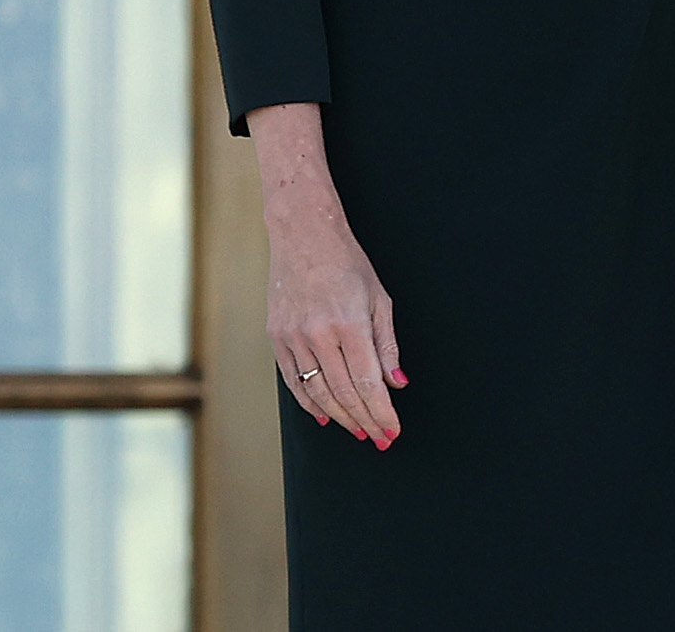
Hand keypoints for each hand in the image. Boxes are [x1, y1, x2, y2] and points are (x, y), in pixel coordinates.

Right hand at [248, 104, 405, 448]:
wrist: (303, 235)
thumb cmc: (349, 263)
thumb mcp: (380, 298)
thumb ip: (388, 344)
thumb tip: (398, 383)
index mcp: (349, 323)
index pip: (368, 382)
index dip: (381, 411)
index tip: (392, 430)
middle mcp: (318, 334)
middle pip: (344, 393)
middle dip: (365, 420)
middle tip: (380, 439)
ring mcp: (293, 338)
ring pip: (318, 393)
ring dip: (341, 417)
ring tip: (359, 431)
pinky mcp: (276, 338)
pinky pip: (293, 382)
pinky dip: (310, 404)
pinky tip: (326, 417)